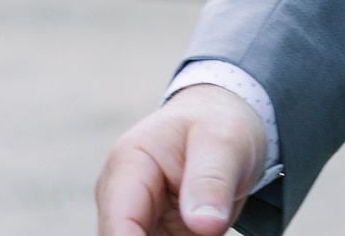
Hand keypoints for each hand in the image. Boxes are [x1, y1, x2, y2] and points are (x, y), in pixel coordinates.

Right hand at [96, 84, 267, 234]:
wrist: (217, 119)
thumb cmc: (215, 123)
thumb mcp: (224, 142)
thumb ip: (211, 181)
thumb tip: (204, 226)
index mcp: (130, 164)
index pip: (120, 219)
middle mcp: (123, 193)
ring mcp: (139, 214)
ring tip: (205, 226)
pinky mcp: (158, 230)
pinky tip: (205, 229)